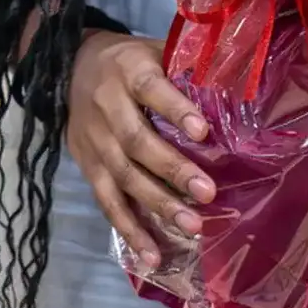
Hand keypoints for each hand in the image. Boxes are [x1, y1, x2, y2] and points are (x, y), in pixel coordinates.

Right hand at [65, 30, 215, 269]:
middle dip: (173, 170)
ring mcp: (94, 141)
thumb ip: (186, 70)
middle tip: (207, 194)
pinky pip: (107, 202)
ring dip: (157, 205)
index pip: (151, 88)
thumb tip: (238, 92)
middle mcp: (106, 106)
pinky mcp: (87, 166)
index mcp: (128, 71)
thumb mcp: (154, 51)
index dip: (175, 109)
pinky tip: (152, 256)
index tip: (203, 131)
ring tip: (191, 228)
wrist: (69, 68)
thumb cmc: (130, 62)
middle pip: (137, 141)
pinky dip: (129, 230)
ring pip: (123, 176)